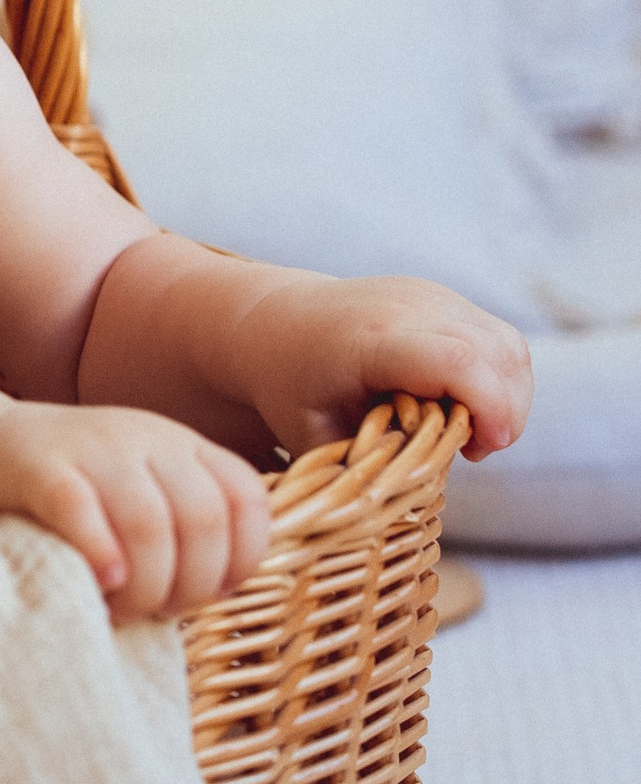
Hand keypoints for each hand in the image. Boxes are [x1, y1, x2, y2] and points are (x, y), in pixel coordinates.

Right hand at [0, 403, 270, 620]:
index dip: (240, 558)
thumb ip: (184, 523)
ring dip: (145, 585)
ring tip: (121, 609)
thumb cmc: (74, 494)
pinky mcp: (37, 466)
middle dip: (189, 584)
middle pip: (202, 518)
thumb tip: (222, 589)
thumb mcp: (142, 489)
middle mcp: (145, 436)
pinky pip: (80, 510)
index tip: (207, 593)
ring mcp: (91, 446)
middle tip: (156, 610)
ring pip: (149, 522)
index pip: (245, 498)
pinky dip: (98, 554)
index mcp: (181, 444)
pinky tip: (99, 583)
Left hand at [230, 275, 534, 465]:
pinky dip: (500, 379)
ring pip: (509, 346)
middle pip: (497, 354)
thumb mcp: (311, 435)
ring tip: (469, 433)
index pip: (456, 361)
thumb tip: (420, 487)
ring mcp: (432, 296)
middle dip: (505, 415)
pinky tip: (466, 407)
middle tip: (472, 452)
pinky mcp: (445, 299)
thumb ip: (365, 463)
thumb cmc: (289, 385)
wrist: (275, 320)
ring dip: (509, 398)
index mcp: (371, 340)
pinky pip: (499, 338)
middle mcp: (410, 307)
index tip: (479, 452)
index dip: (489, 407)